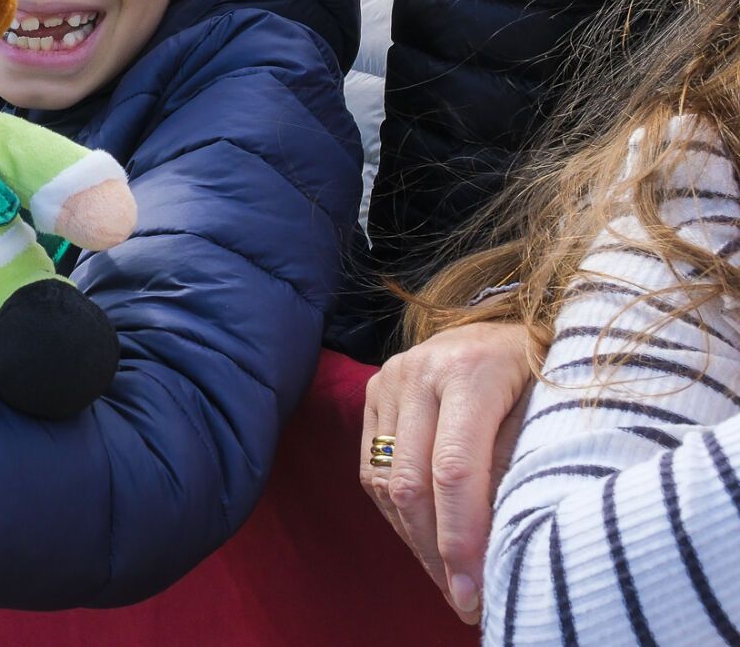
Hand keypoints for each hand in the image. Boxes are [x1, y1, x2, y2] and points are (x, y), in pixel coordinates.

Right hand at [361, 320, 531, 624]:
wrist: (513, 324)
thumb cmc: (547, 372)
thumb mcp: (552, 409)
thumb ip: (522, 464)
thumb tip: (503, 540)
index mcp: (471, 370)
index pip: (455, 470)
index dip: (461, 537)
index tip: (477, 592)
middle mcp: (419, 370)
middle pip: (411, 481)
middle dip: (436, 551)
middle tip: (465, 601)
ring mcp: (390, 378)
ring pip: (385, 480)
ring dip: (414, 540)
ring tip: (448, 580)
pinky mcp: (375, 391)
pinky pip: (372, 468)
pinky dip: (398, 514)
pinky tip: (427, 540)